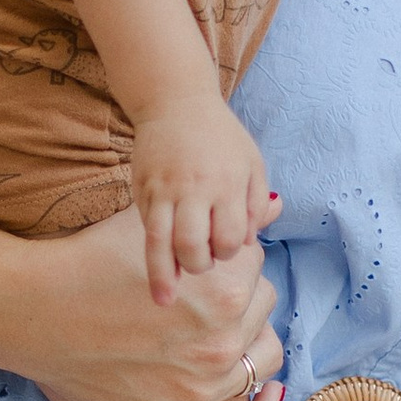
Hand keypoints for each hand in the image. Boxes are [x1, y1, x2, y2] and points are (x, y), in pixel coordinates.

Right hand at [0, 203, 282, 400]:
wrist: (29, 311)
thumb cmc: (88, 258)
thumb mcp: (155, 227)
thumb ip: (220, 222)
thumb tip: (279, 202)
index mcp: (226, 287)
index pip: (256, 263)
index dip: (230, 255)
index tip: (205, 257)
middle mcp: (221, 341)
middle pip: (263, 308)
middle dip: (240, 294)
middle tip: (201, 291)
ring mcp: (199, 389)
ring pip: (261, 362)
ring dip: (249, 342)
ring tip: (224, 330)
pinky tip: (265, 396)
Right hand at [129, 101, 278, 307]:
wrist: (175, 102)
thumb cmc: (219, 136)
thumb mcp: (251, 162)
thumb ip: (256, 202)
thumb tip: (251, 241)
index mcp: (228, 183)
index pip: (231, 237)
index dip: (229, 250)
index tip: (225, 246)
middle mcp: (197, 189)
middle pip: (196, 245)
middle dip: (201, 265)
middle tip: (202, 262)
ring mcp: (166, 190)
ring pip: (165, 243)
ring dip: (170, 274)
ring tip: (168, 298)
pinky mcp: (143, 190)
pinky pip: (147, 232)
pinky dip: (153, 263)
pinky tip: (158, 286)